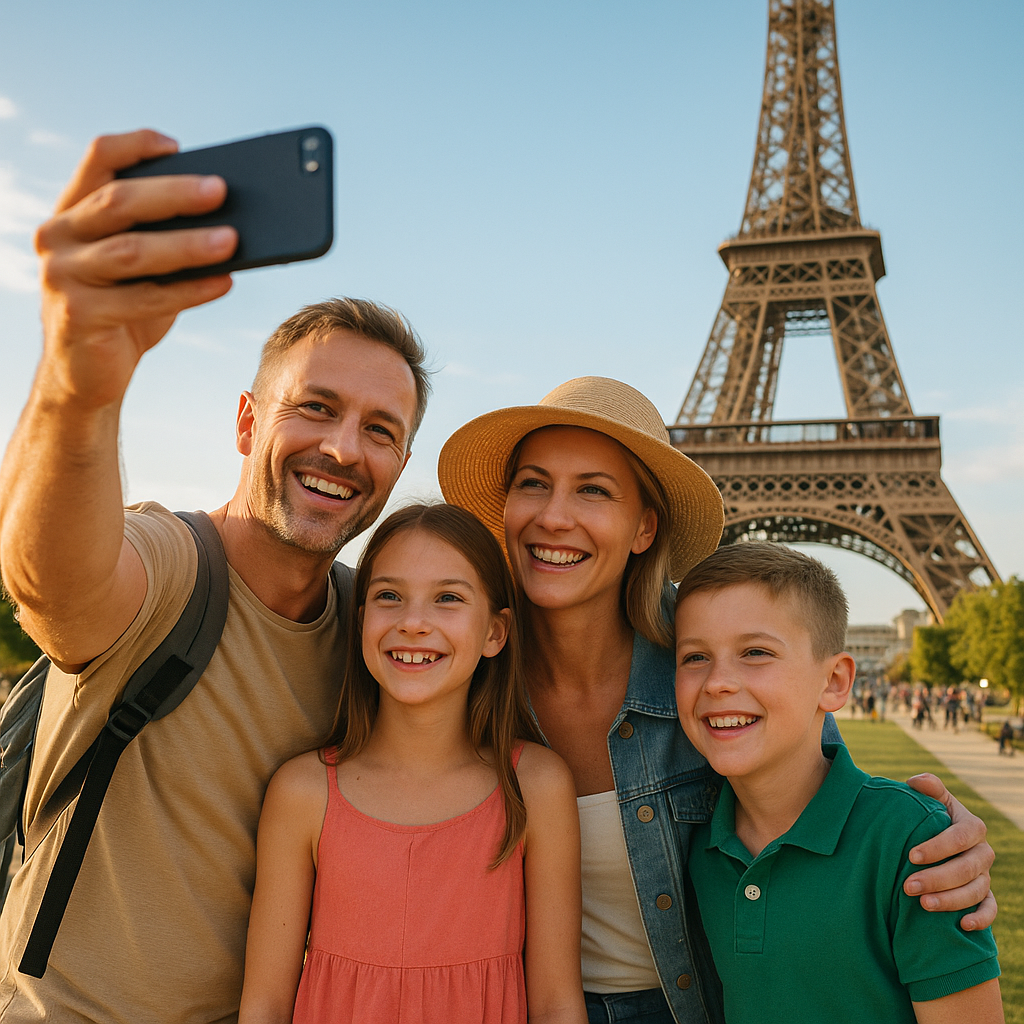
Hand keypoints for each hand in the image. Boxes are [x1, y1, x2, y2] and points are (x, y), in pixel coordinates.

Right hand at [35, 129, 236, 408]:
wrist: (88, 374)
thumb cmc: (123, 310)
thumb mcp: (141, 268)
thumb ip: (165, 239)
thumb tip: (232, 220)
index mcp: (72, 211)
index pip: (98, 159)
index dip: (138, 146)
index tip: (179, 146)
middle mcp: (58, 236)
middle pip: (118, 201)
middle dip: (175, 194)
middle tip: (222, 190)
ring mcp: (62, 276)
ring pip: (131, 251)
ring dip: (186, 244)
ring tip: (232, 240)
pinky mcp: (78, 316)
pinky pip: (144, 299)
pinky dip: (190, 290)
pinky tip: (224, 282)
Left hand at [904, 773, 996, 930]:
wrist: (931, 841)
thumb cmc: (927, 818)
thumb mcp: (928, 800)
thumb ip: (927, 788)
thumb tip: (917, 781)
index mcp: (971, 826)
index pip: (961, 836)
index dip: (938, 847)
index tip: (911, 856)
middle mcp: (982, 852)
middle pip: (967, 868)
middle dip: (937, 878)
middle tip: (908, 887)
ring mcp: (985, 875)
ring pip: (976, 891)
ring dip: (951, 900)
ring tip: (924, 905)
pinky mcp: (984, 895)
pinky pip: (991, 909)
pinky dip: (981, 918)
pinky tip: (962, 925)